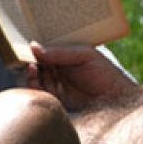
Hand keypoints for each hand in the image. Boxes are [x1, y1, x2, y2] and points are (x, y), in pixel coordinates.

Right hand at [25, 43, 141, 111]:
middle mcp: (60, 69)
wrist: (118, 98)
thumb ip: (60, 53)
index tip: (26, 44)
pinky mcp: (58, 99)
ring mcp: (58, 84)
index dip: (36, 48)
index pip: (47, 50)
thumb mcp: (84, 56)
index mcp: (67, 56)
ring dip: (32, 73)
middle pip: (39, 64)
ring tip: (32, 67)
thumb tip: (34, 47)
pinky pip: (41, 92)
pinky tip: (34, 76)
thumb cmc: (105, 73)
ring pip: (37, 78)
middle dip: (29, 60)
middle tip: (24, 56)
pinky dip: (35, 85)